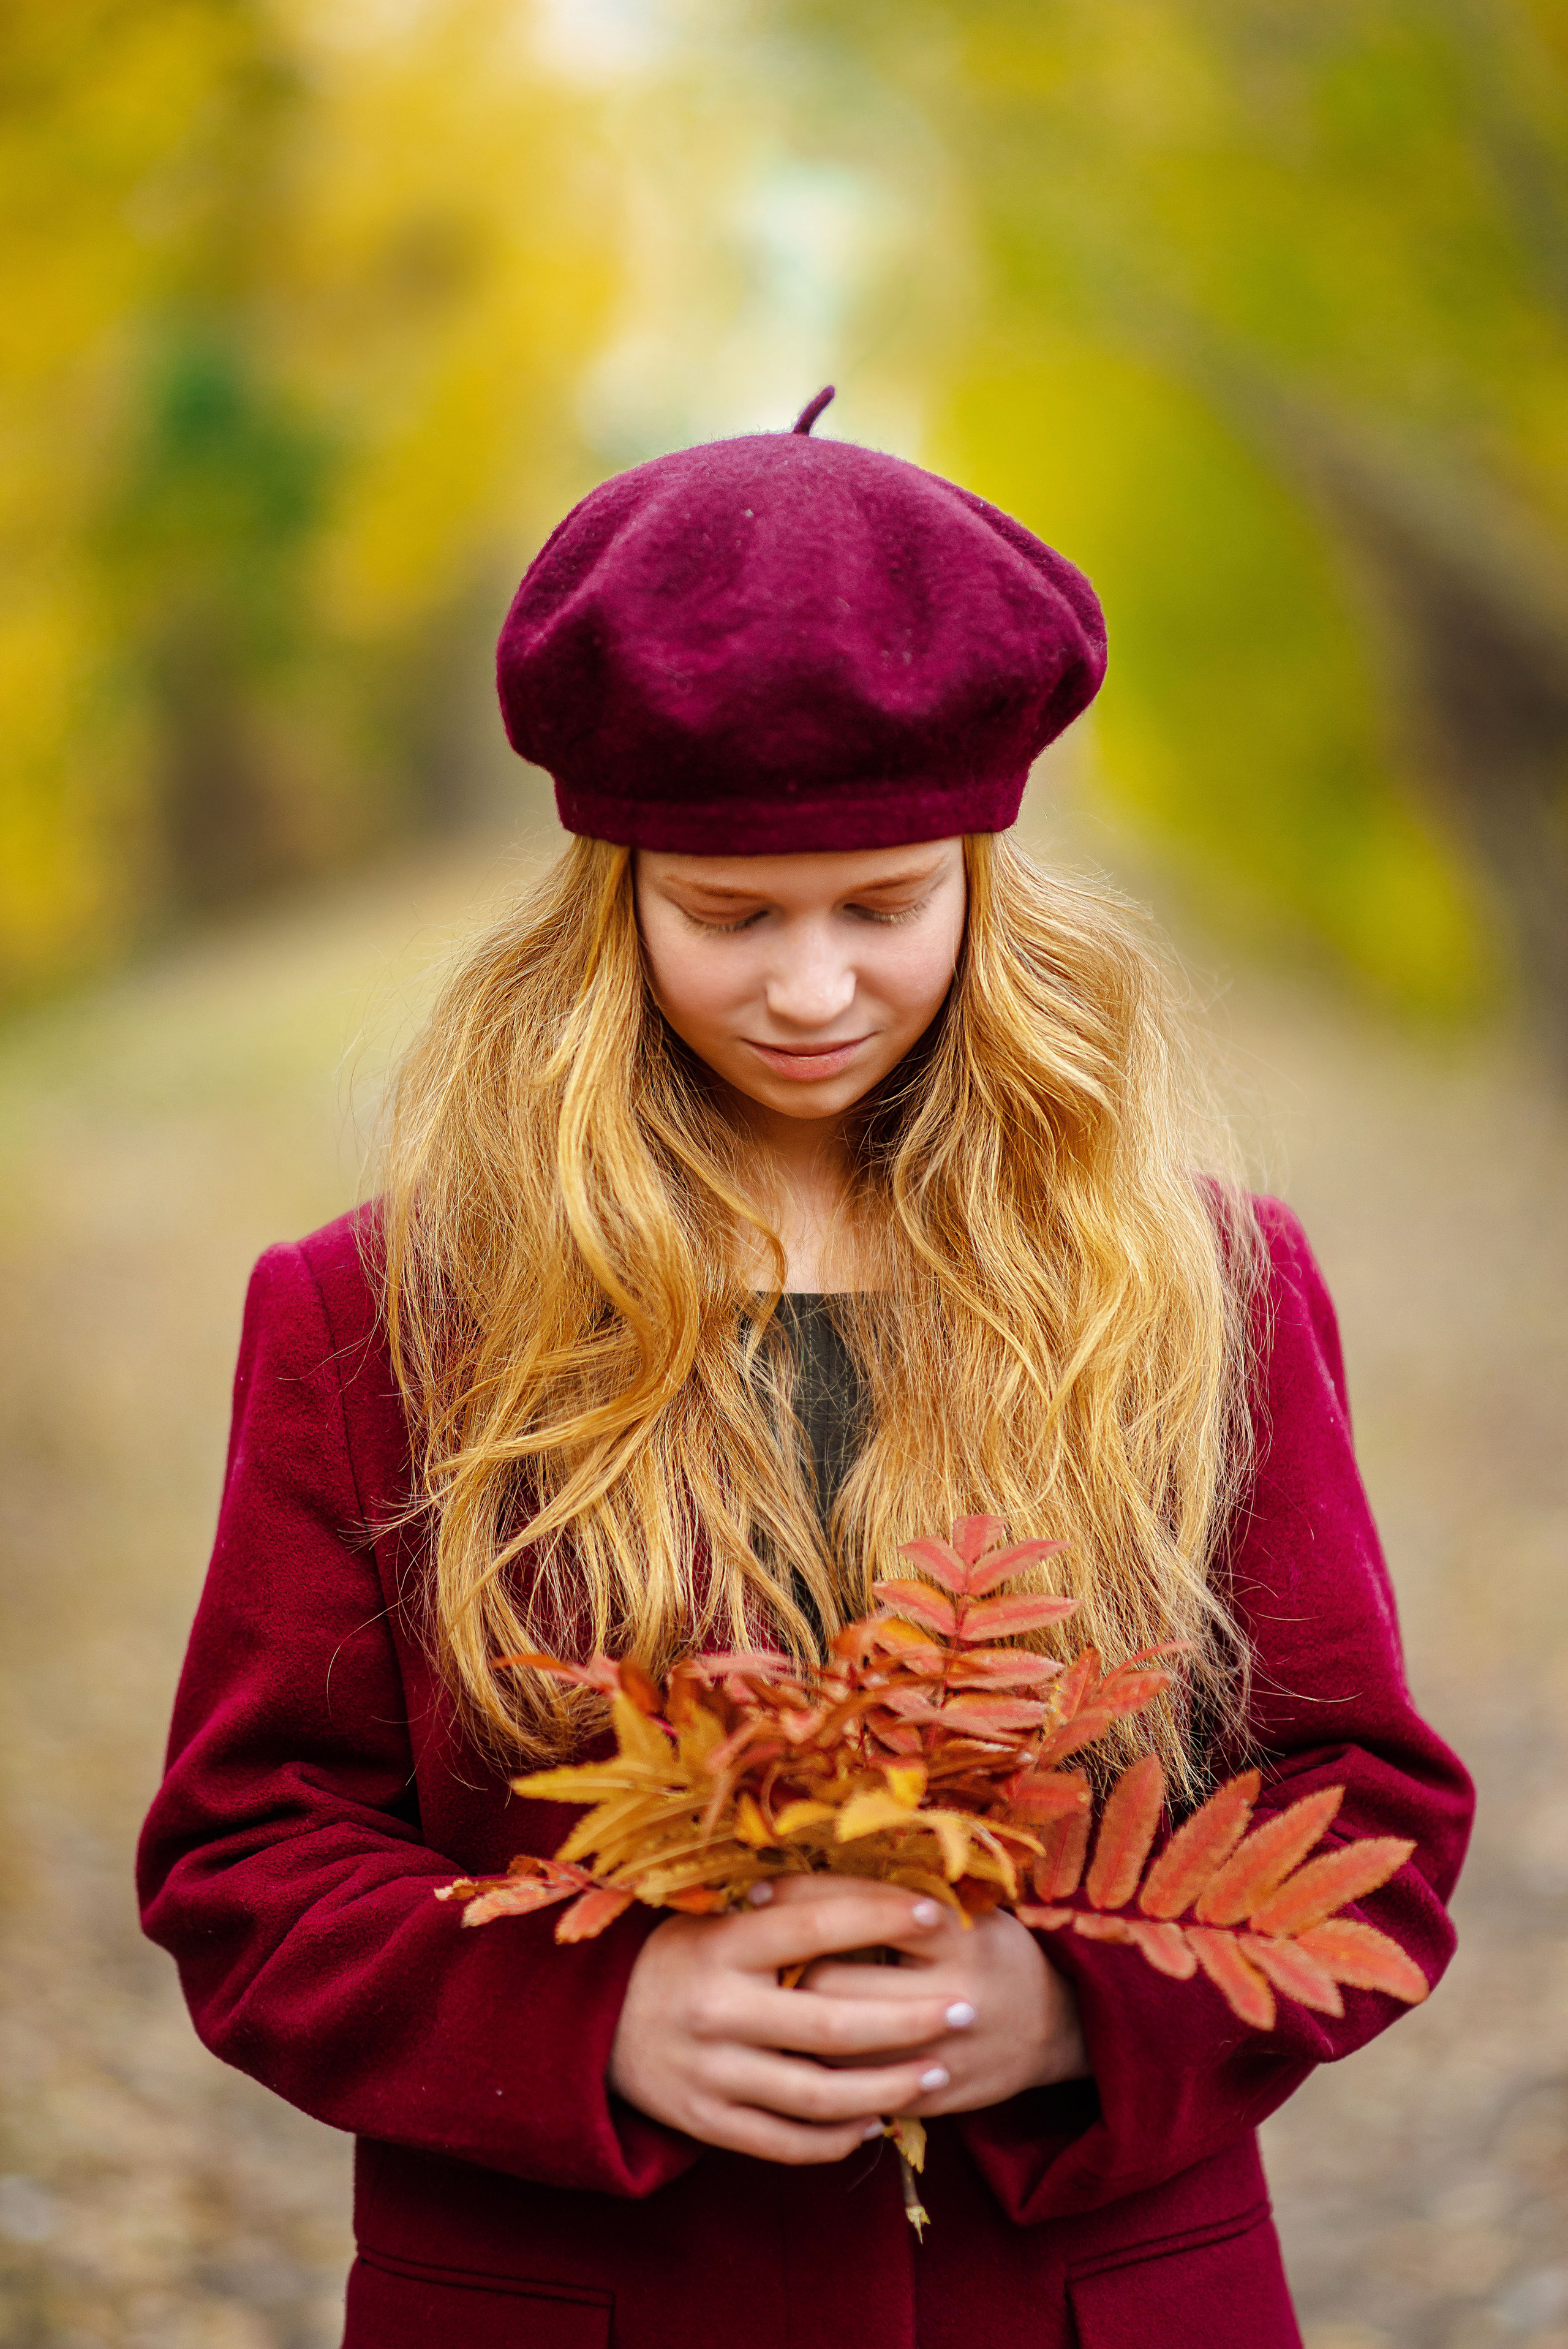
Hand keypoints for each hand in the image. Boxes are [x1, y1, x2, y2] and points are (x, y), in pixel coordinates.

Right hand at [608, 1881, 988, 2164]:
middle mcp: (717, 2009)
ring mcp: (710, 2073)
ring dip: (888, 2086)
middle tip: (965, 2009)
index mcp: (722, 1946)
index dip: (879, 1915)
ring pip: (817, 2093)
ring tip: (937, 2073)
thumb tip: (875, 1891)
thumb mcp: (714, 1922)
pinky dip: (837, 2138)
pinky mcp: (705, 2122)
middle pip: (832, 2021)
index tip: (938, 1911)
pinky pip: (784, 2142)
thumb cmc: (675, 1958)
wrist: (589, 2026)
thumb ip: (781, 1916)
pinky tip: (878, 2121)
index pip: (814, 1924)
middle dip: (909, 2019)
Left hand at [787, 1876, 1089, 2115]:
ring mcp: (942, 2056)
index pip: (861, 1908)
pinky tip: (802, 2047)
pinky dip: (822, 2069)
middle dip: (788, 1966)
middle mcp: (951, 1994)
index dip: (801, 1895)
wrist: (1057, 2025)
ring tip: (769, 2000)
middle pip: (834, 1983)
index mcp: (959, 1934)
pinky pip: (854, 2091)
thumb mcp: (965, 1908)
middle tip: (758, 1955)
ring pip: (833, 2046)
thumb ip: (898, 1899)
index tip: (759, 1892)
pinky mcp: (932, 2101)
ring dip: (794, 2024)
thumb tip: (803, 1879)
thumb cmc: (993, 1949)